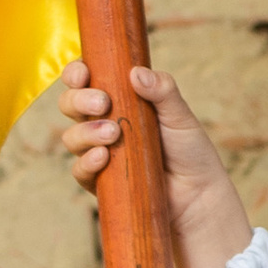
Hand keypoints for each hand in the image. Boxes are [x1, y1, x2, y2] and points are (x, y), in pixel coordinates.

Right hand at [55, 60, 251, 267]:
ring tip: (113, 134)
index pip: (86, 80)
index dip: (76, 73)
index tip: (83, 72)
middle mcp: (102, 123)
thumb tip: (136, 73)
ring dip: (86, 132)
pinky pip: (79, 171)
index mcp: (118, 100)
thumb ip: (162, 91)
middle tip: (103, 103)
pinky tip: (103, 157)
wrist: (198, 195)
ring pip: (71, 137)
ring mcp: (98, 152)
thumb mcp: (180, 116)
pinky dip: (87, 162)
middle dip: (79, 100)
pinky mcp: (100, 182)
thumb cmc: (189, 151)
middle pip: (70, 105)